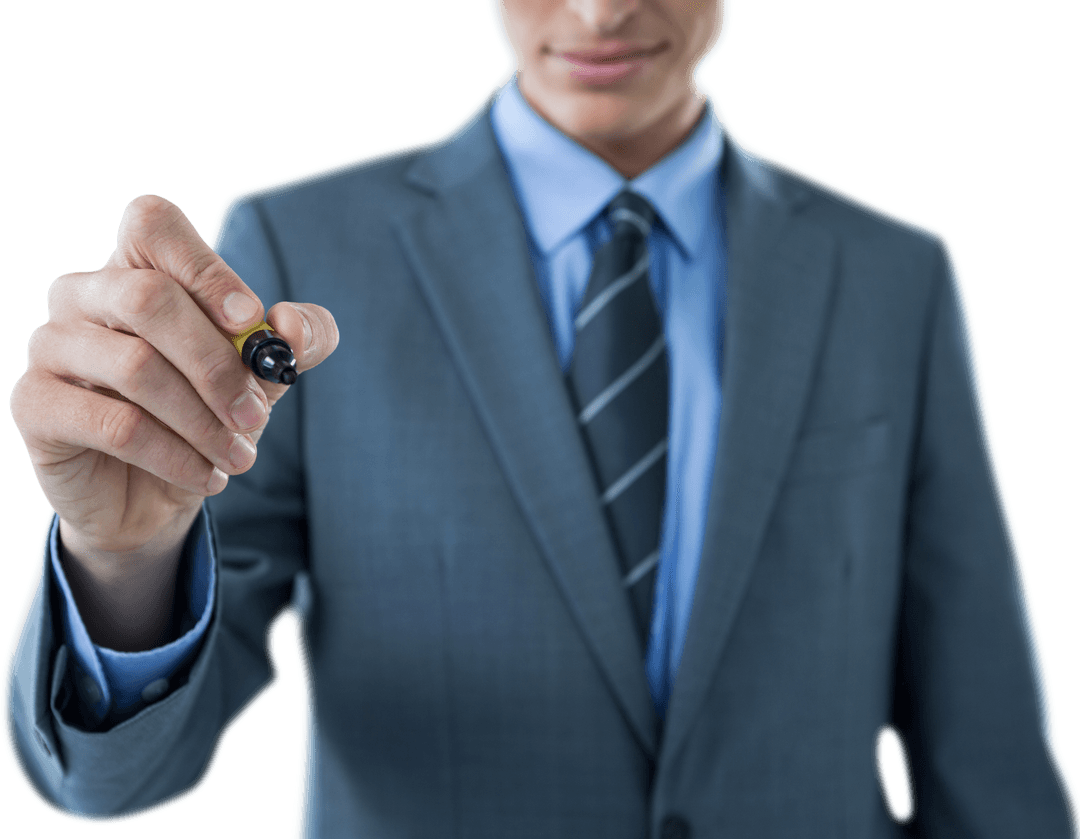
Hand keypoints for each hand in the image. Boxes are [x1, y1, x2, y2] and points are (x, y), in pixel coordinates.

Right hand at [9, 194, 338, 568]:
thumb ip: (297, 340)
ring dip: (204, 422)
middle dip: (218, 365)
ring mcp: (51, 345)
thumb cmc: (204, 414)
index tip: (250, 320)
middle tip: (255, 415)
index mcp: (137, 269)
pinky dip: (176, 456)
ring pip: (137, 368)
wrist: (150, 494)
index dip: (204, 268)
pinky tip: (205, 476)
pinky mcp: (34, 404)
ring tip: (239, 457)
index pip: (152, 224)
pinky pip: (116, 426)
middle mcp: (83, 294)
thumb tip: (291, 325)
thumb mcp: (264, 375)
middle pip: (148, 298)